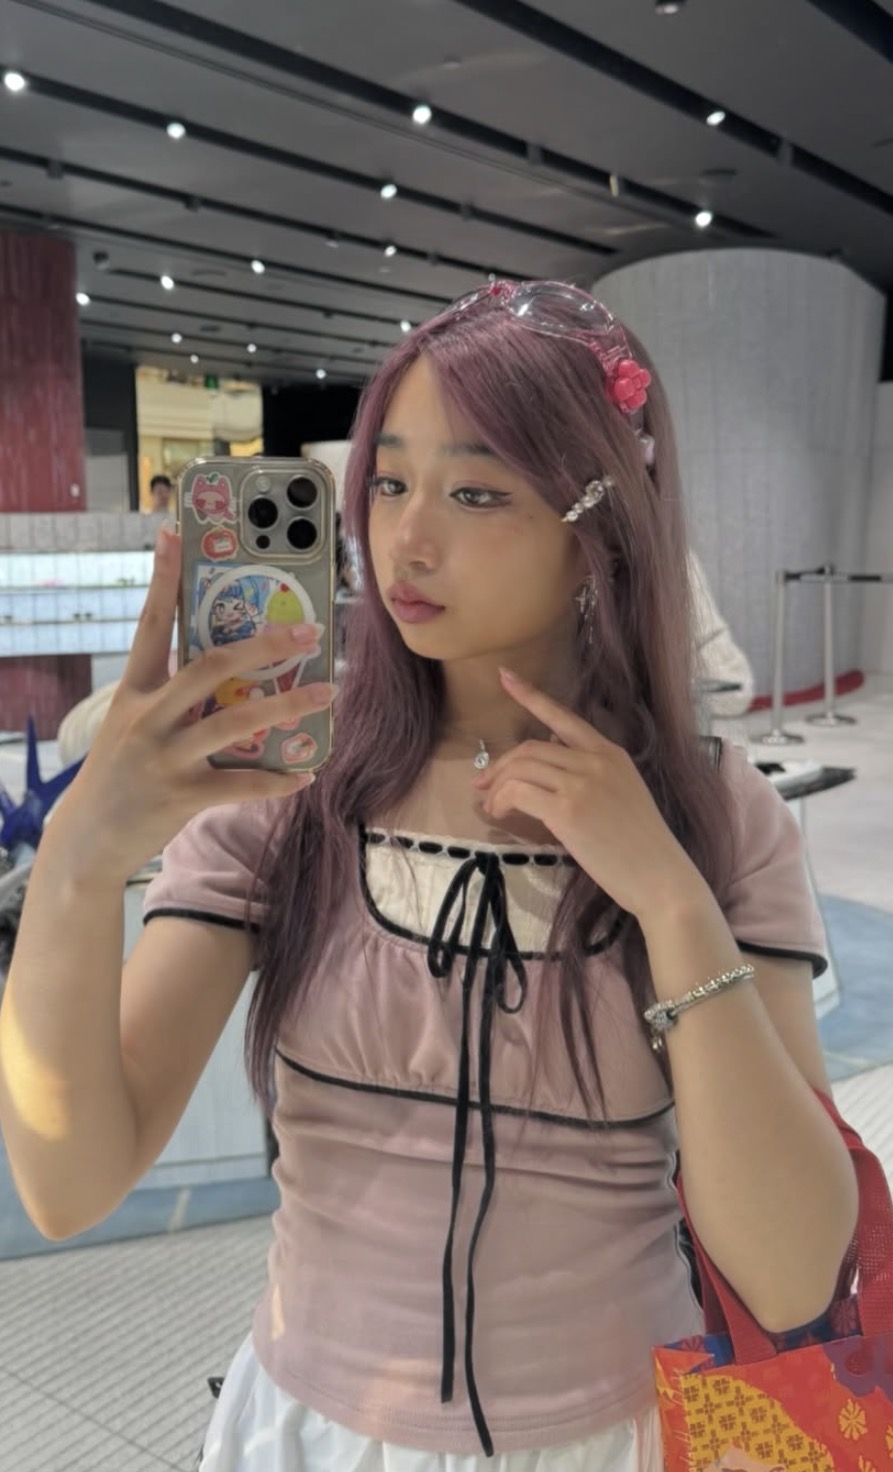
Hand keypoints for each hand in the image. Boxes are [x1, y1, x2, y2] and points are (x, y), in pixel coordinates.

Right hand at [47, 527, 334, 884]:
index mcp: (134, 690)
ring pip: (235, 722)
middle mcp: (148, 717)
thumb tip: (227, 663)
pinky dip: (276, 780)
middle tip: (307, 633)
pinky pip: (240, 783)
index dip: (163, 579)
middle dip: (263, 646)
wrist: (89, 837)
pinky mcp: (182, 796)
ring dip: (286, 705)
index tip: (174, 533)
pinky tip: (305, 773)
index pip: (150, 625)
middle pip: (209, 666)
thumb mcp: (132, 722)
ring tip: (326, 693)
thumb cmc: (122, 771)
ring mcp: (165, 757)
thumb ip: (171, 694)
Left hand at [472, 669, 705, 921]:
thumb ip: (590, 773)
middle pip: (531, 748)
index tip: (504, 677)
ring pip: (521, 768)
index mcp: (611, 753)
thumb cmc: (641, 846)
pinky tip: (501, 813)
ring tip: (492, 806)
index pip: (563, 717)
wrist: (660, 876)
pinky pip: (519, 792)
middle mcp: (595, 760)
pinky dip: (502, 800)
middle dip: (500, 764)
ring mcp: (581, 783)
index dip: (530, 696)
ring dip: (497, 786)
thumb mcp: (621, 793)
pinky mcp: (568, 810)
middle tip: (484, 785)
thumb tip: (550, 762)